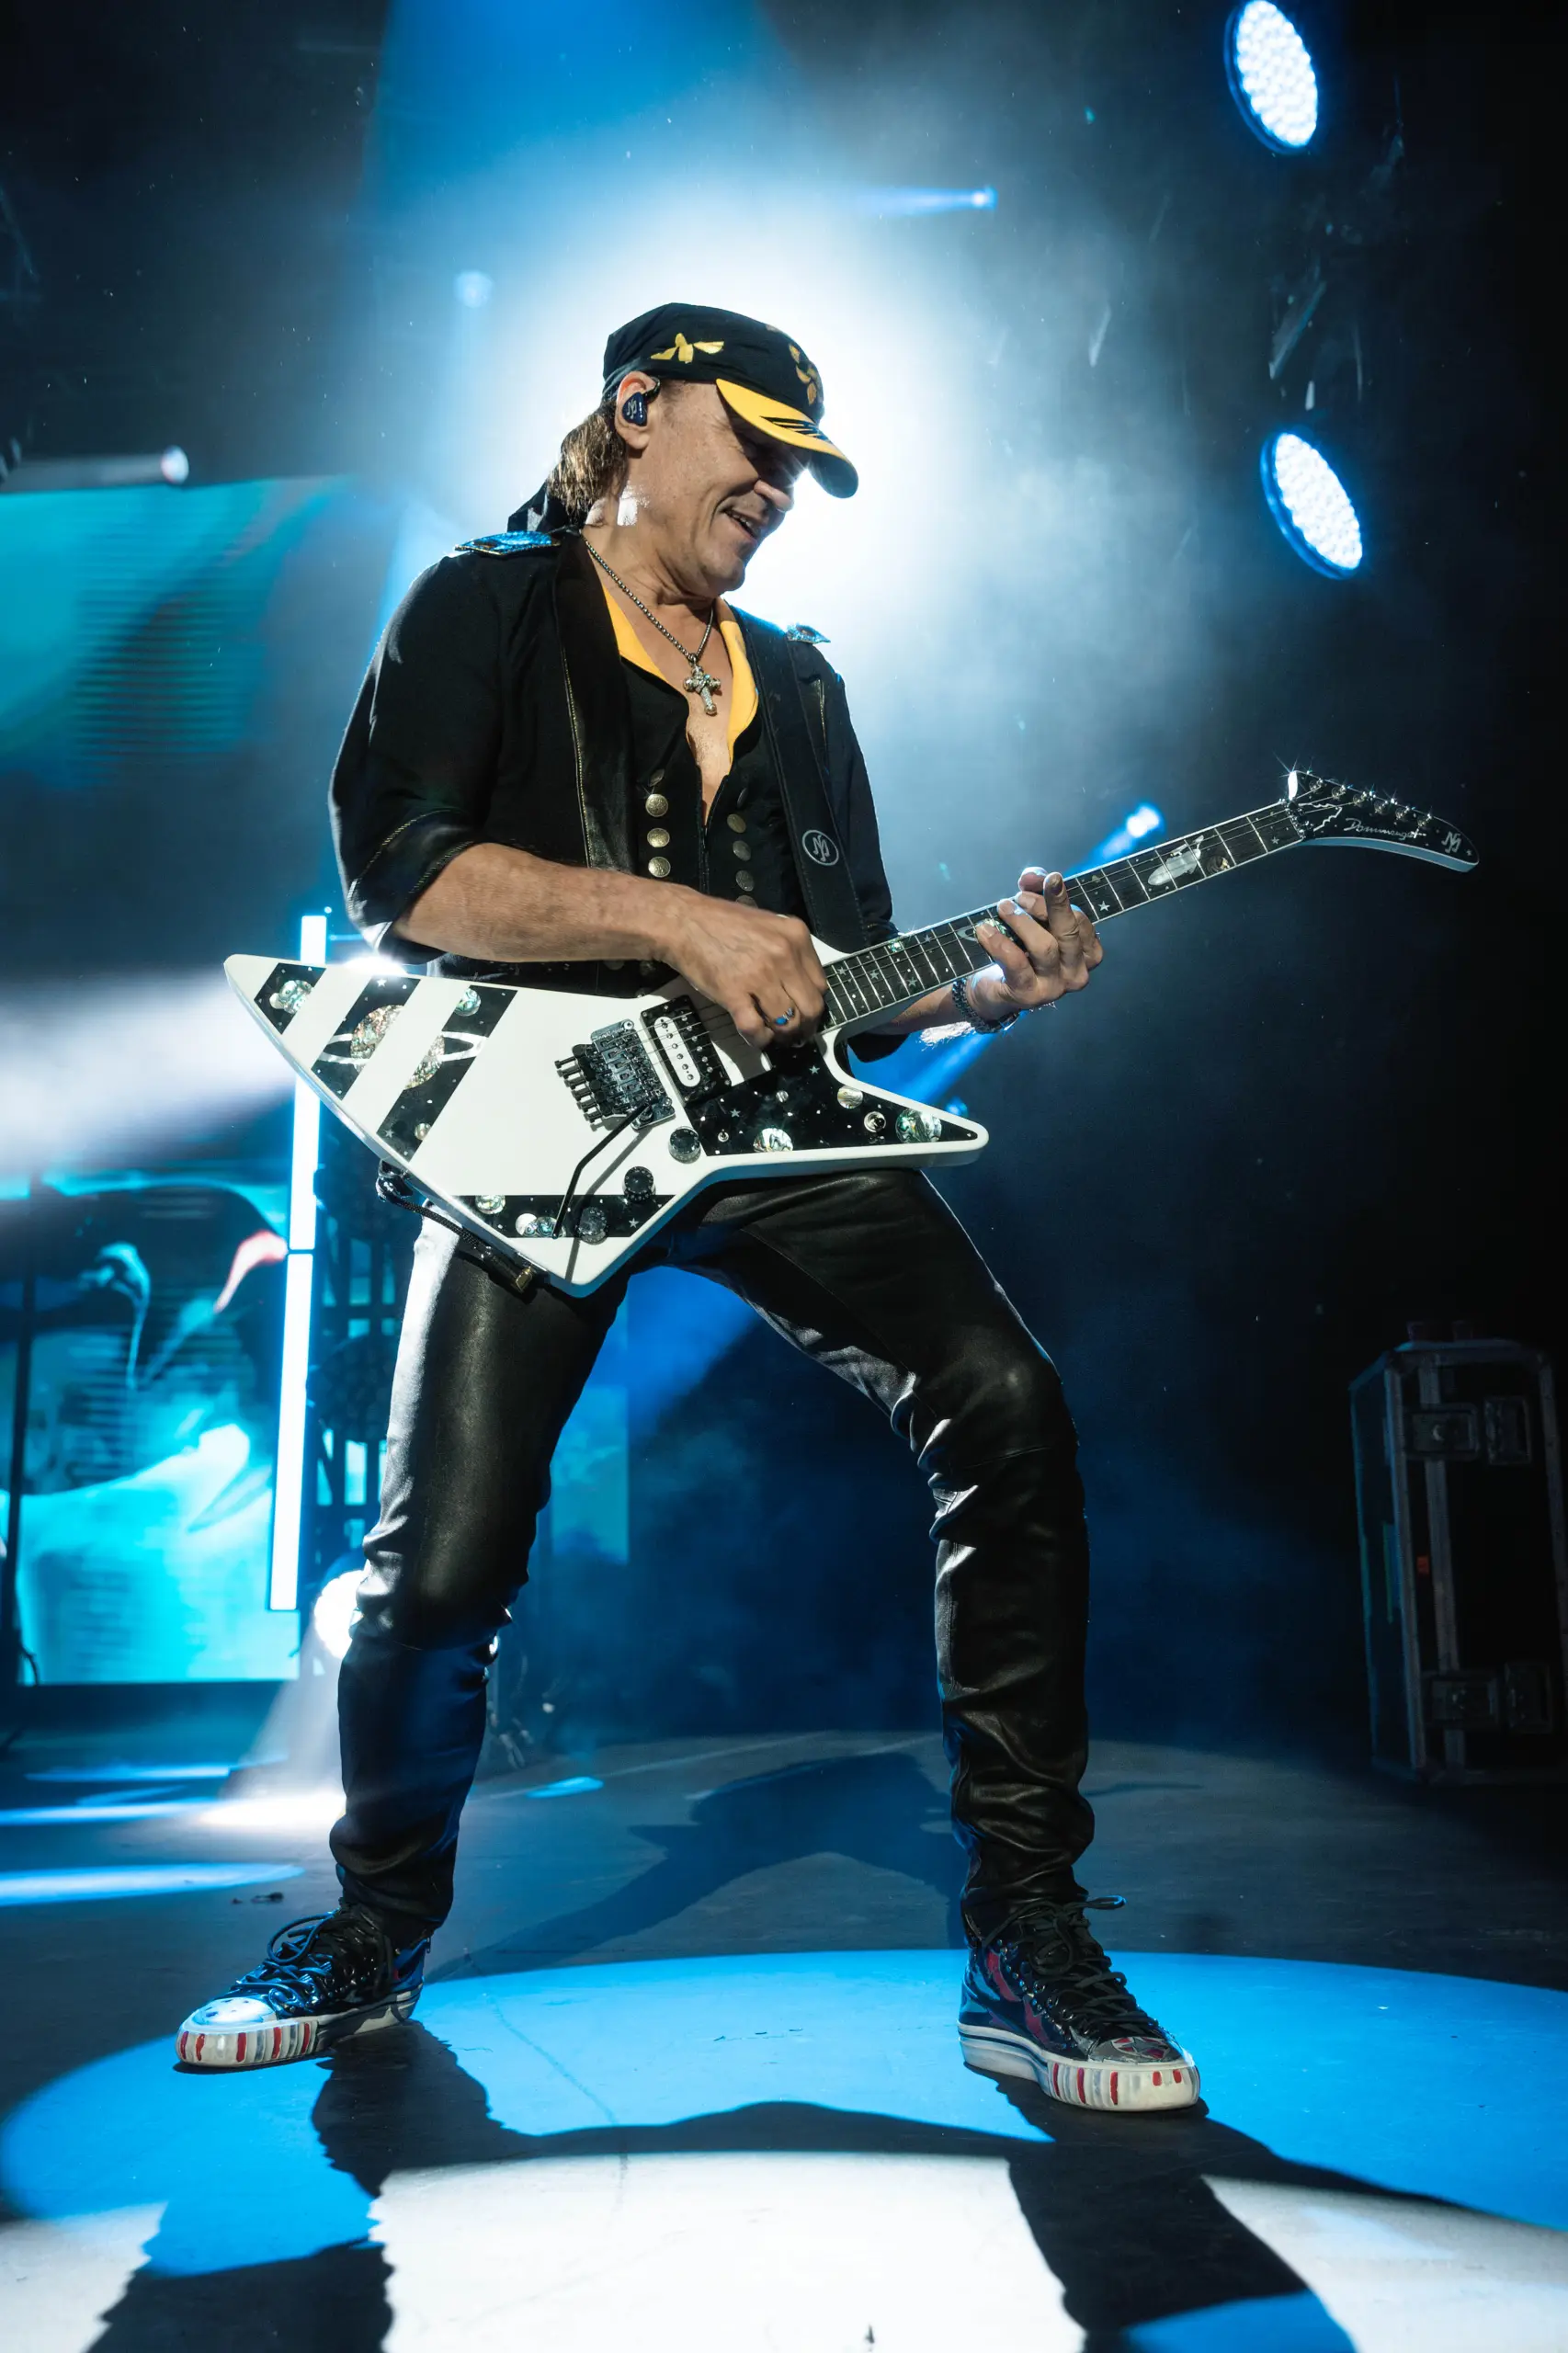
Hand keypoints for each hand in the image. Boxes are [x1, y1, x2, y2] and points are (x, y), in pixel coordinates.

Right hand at [660, 892, 827, 1048]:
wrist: (684, 922)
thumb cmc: (721, 924)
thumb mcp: (768, 926)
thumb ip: (788, 952)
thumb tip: (800, 988)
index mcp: (795, 936)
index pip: (821, 985)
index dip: (814, 1006)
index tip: (806, 1015)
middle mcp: (783, 955)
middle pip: (811, 1007)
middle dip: (805, 1027)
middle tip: (795, 1034)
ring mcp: (759, 975)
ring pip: (788, 1022)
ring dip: (783, 1036)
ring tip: (775, 1036)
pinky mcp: (734, 993)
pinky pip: (756, 1028)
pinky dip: (759, 1040)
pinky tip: (757, 1037)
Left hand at [970, 867, 1102, 1021]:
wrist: (994, 989)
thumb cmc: (1021, 948)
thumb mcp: (1032, 917)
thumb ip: (1036, 891)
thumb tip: (1032, 876)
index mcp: (1087, 953)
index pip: (1080, 919)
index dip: (1058, 896)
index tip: (1038, 880)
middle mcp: (1078, 973)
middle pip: (1068, 931)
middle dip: (1044, 906)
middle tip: (1020, 895)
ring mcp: (1056, 988)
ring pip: (1045, 947)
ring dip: (1021, 922)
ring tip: (1003, 908)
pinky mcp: (1030, 996)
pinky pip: (1017, 963)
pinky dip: (999, 942)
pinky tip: (984, 930)